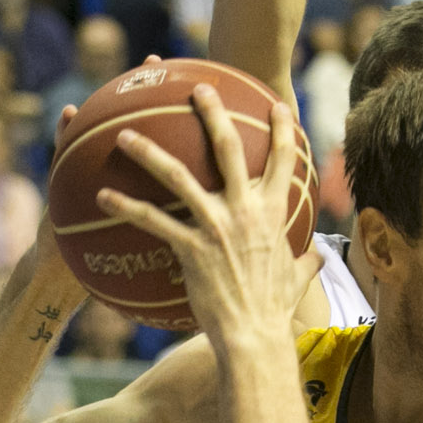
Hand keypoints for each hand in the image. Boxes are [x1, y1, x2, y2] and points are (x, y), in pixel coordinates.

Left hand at [97, 84, 309, 343]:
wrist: (255, 336)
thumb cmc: (275, 309)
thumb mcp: (298, 278)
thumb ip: (307, 260)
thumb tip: (318, 255)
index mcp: (273, 213)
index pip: (282, 161)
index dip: (280, 129)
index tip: (273, 105)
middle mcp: (244, 211)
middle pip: (227, 148)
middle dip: (212, 112)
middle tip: (197, 87)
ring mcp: (215, 226)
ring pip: (178, 176)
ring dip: (149, 151)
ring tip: (125, 133)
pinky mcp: (190, 248)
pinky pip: (152, 221)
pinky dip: (126, 206)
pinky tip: (103, 194)